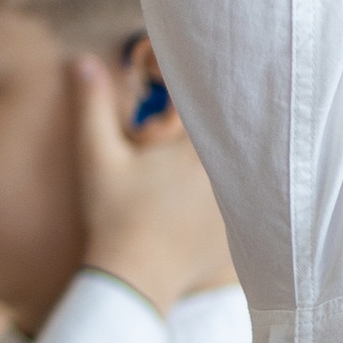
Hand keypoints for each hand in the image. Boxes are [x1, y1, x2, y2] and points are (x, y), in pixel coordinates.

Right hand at [73, 62, 234, 317]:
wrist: (136, 280)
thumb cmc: (114, 218)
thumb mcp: (98, 159)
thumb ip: (92, 106)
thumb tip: (82, 62)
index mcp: (200, 146)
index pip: (212, 96)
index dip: (193, 82)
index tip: (170, 81)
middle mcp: (234, 170)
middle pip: (237, 125)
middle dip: (218, 112)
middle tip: (196, 104)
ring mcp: (247, 201)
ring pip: (253, 157)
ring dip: (238, 144)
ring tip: (240, 139)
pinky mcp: (250, 226)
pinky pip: (260, 193)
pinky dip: (250, 181)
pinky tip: (243, 176)